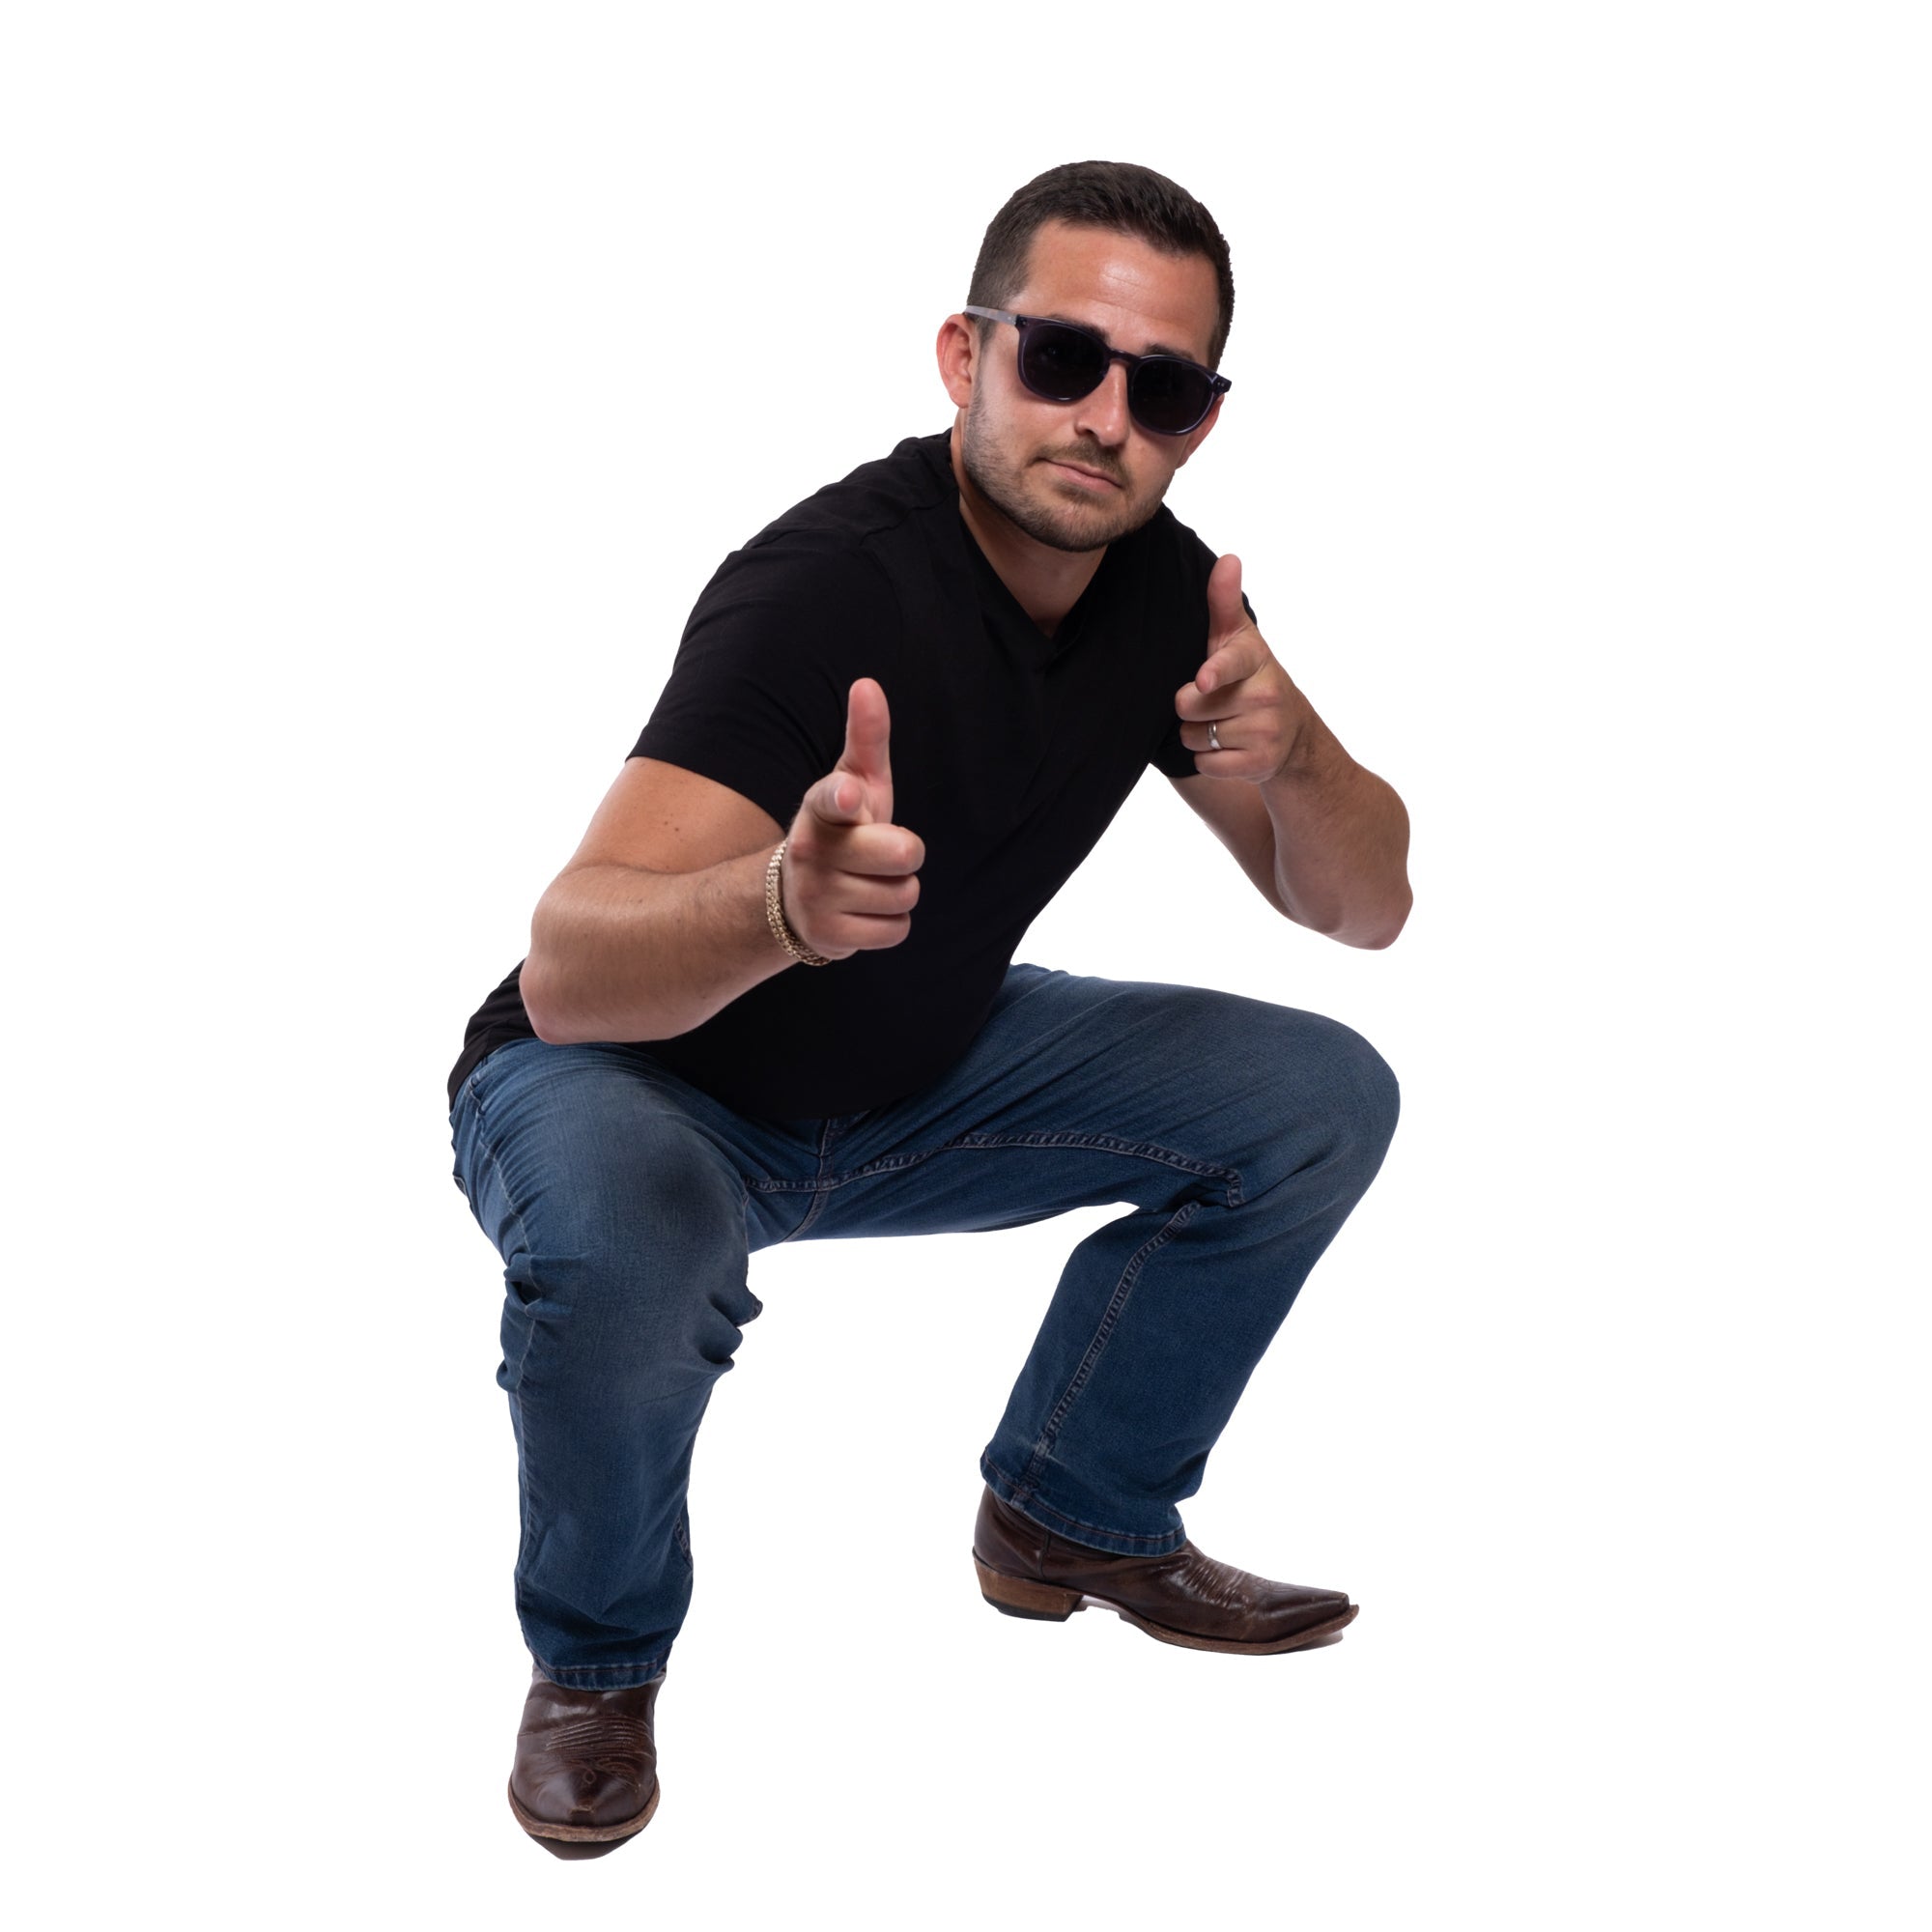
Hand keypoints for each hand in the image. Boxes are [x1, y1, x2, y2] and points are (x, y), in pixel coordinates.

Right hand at [781, 678, 924, 958]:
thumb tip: (867, 684)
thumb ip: (866, 737)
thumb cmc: (842, 828)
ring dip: (899, 890)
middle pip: (904, 854)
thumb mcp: (854, 782)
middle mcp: (811, 851)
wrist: (796, 896)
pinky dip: (891, 923)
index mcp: (821, 808)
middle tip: (884, 852)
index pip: (829, 798)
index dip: (841, 797)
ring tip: (870, 882)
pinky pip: (896, 930)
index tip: (848, 795)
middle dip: (907, 854)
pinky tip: (865, 911)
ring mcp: (816, 896)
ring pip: (905, 895)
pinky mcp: (828, 936)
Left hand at [1173, 555, 1310, 782]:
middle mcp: (1266, 694)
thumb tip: (1228, 558)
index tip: (1204, 680)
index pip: (1231, 662)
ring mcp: (1266, 731)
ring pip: (1194, 737)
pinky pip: (1205, 764)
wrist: (1292, 735)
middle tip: (1214, 702)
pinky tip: (1229, 749)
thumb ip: (1224, 602)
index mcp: (1256, 659)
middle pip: (1190, 705)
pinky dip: (1209, 760)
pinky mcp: (1260, 764)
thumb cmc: (1251, 678)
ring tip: (1224, 725)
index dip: (1216, 672)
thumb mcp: (1239, 640)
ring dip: (1198, 735)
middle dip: (1191, 708)